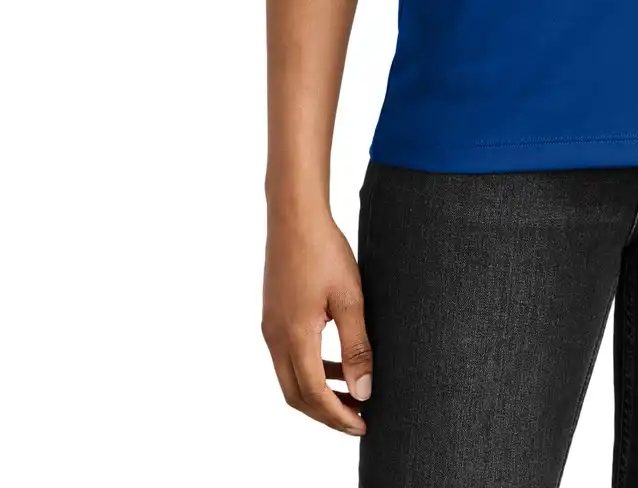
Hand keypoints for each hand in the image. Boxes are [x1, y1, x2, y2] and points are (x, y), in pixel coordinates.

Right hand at [261, 208, 372, 435]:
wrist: (294, 215)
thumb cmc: (324, 251)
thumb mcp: (350, 298)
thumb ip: (356, 346)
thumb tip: (364, 389)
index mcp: (294, 336)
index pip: (314, 394)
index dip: (338, 415)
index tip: (363, 423)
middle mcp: (275, 338)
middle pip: (296, 396)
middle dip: (326, 413)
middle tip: (357, 418)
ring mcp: (270, 327)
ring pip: (290, 379)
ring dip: (318, 393)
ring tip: (351, 393)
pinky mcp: (272, 316)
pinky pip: (288, 358)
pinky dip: (310, 370)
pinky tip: (335, 363)